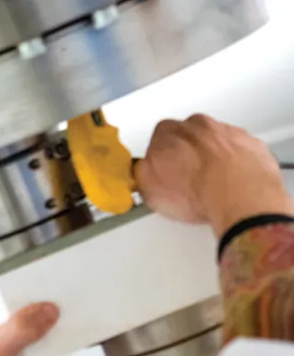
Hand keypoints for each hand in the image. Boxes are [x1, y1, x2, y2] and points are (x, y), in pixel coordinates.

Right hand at [135, 114, 293, 236]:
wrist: (239, 195)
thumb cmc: (196, 191)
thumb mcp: (149, 189)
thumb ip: (142, 173)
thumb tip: (140, 170)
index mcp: (168, 132)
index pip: (158, 138)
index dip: (160, 158)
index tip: (163, 173)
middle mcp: (198, 126)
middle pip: (187, 135)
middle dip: (187, 153)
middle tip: (187, 179)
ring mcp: (226, 132)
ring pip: (214, 140)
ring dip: (212, 157)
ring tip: (211, 184)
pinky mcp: (250, 143)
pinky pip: (239, 149)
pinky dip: (235, 162)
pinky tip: (231, 182)